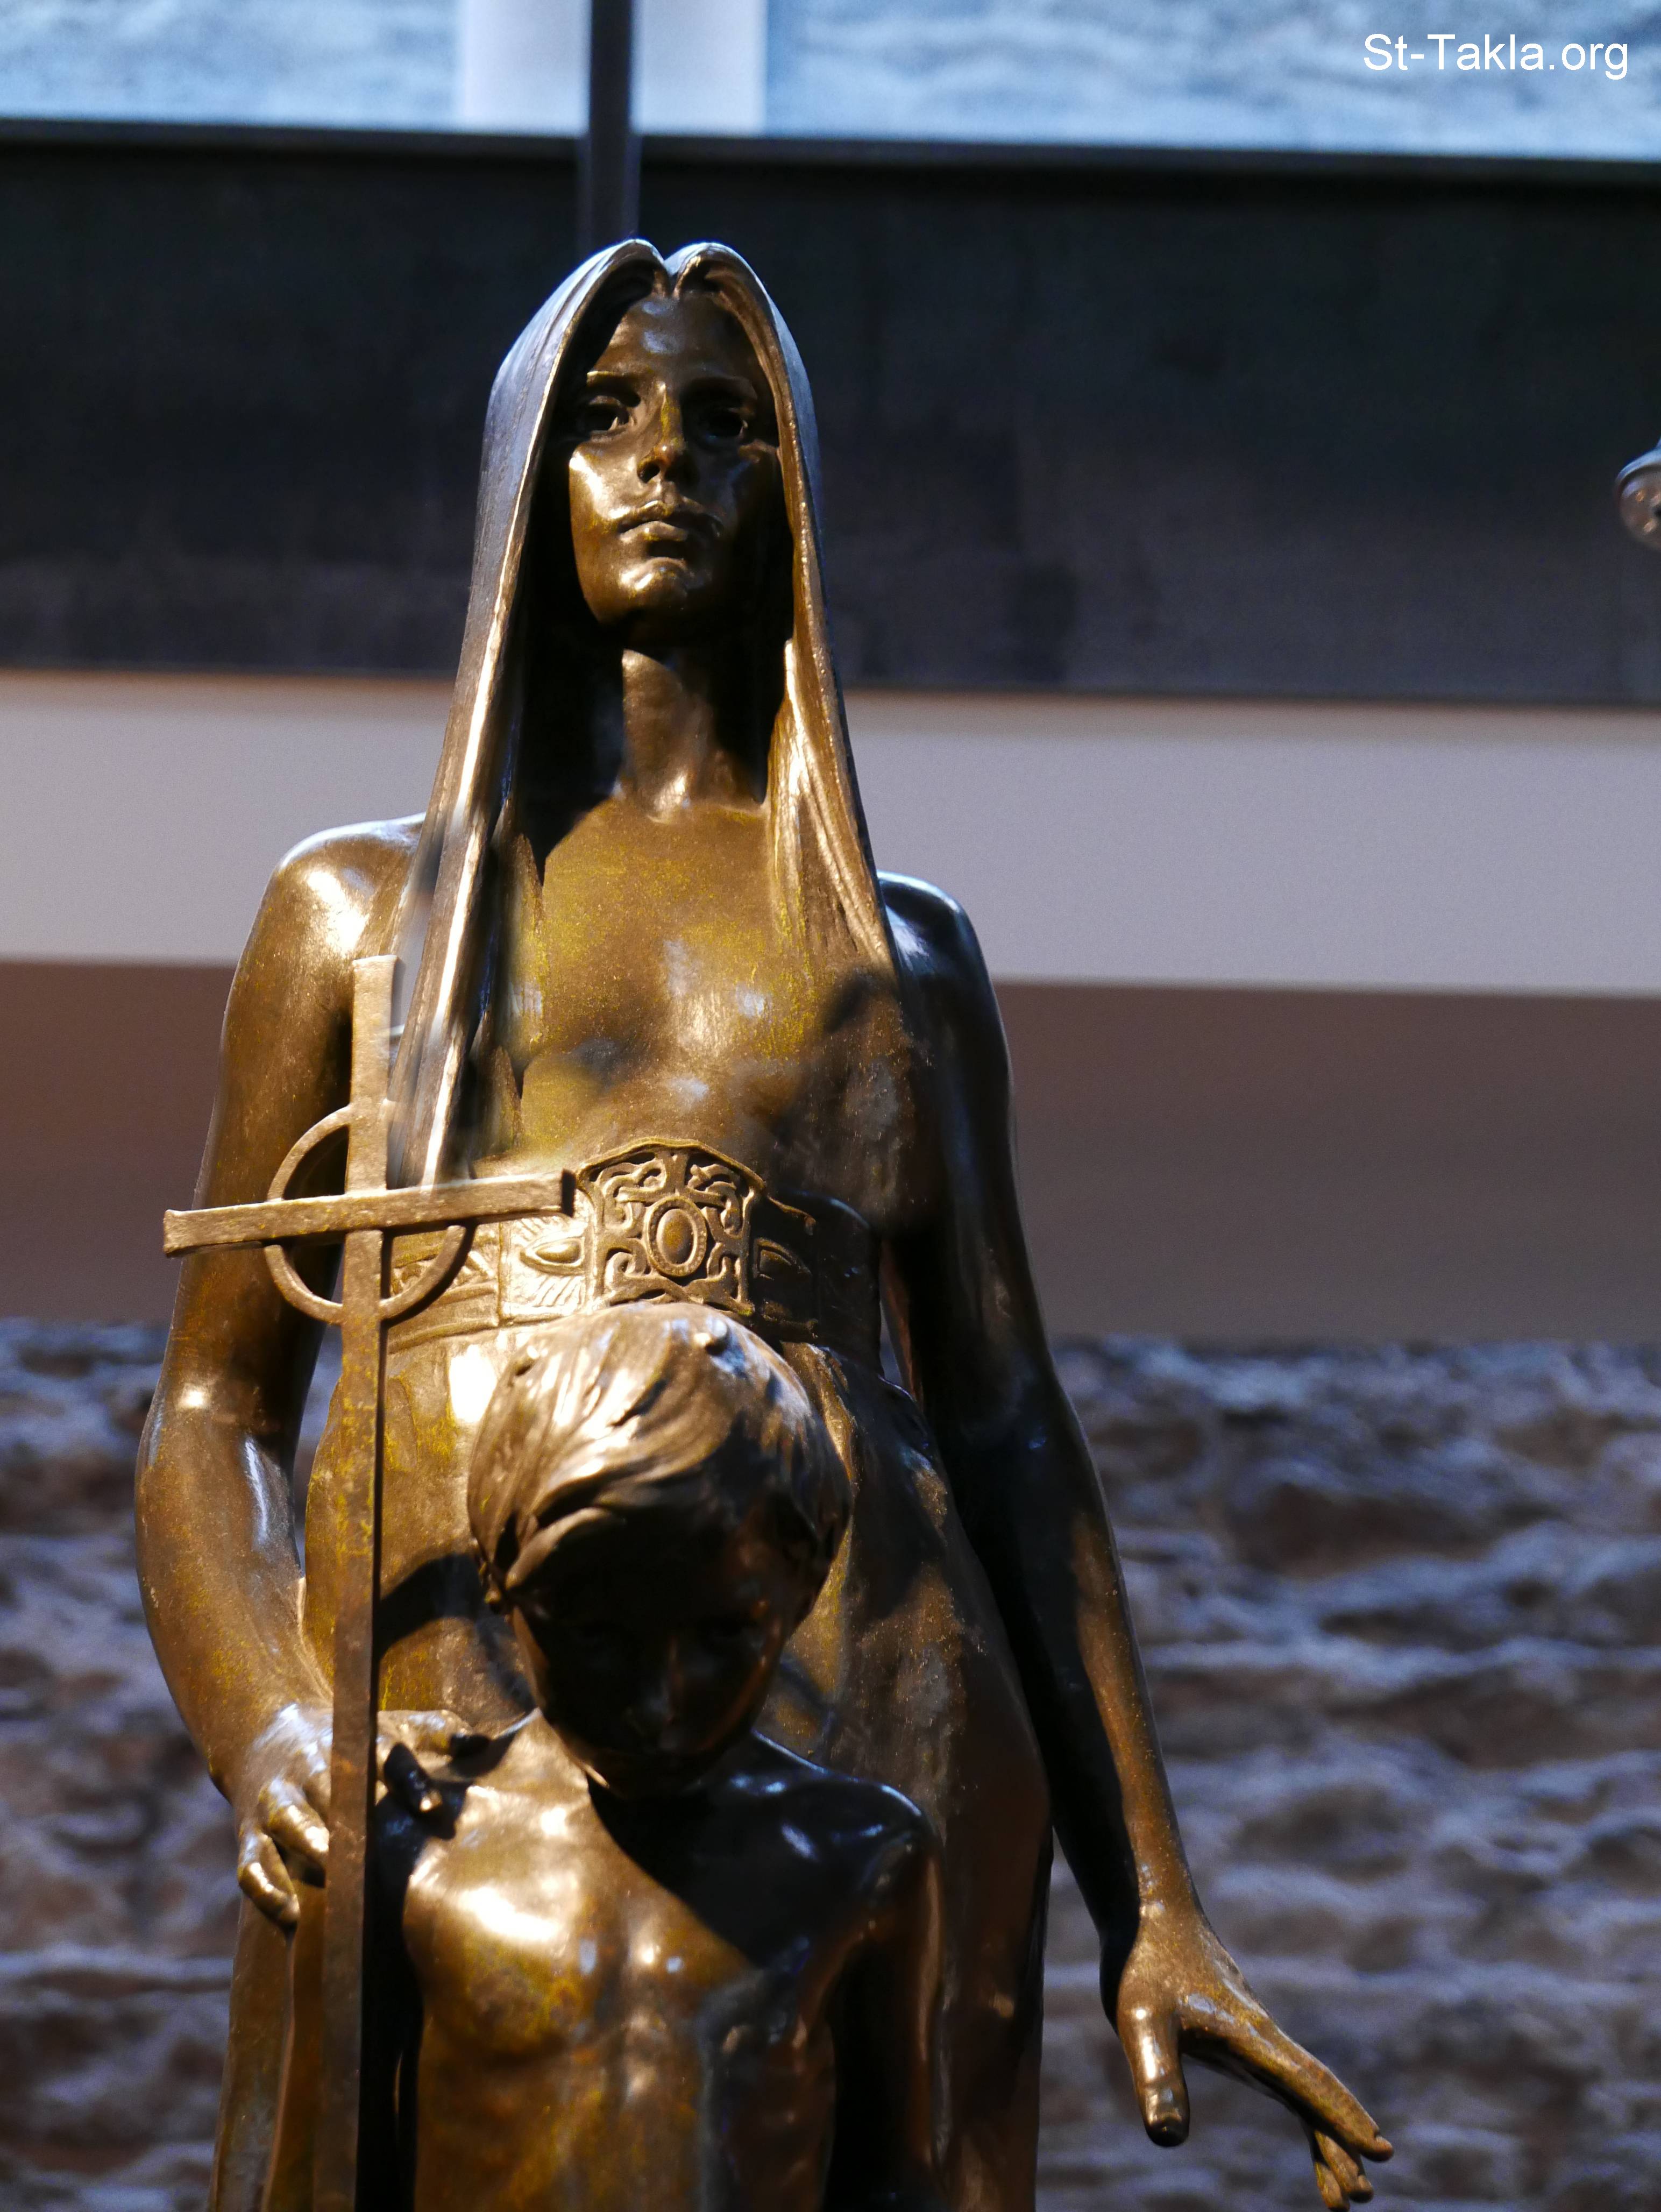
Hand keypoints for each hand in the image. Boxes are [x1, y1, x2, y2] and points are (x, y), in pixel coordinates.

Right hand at [228, 1702, 475, 1925]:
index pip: (386, 1756)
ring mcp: (278, 1799)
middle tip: (376, 1850)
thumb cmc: (355, 1743)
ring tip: (332, 1873)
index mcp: (355, 1744)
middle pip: (329, 1787)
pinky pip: (251, 1861)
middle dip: (350, 1816)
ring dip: (307, 1843)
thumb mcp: (397, 1726)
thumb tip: (483, 1743)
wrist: (273, 1734)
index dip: (410, 1781)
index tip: (433, 1810)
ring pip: (288, 1820)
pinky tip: (291, 1913)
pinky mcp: (249, 1832)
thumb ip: (440, 1732)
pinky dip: (266, 1886)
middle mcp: (312, 1768)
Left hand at [1107, 1897, 1391, 2208]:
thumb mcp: (1138, 2022)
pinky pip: (1283, 2082)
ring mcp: (1255, 2037)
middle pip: (1314, 2096)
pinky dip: (1302, 2112)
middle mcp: (1262, 2037)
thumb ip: (1156, 2075)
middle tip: (1363, 2197)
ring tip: (1343, 2195)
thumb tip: (1167, 2138)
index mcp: (1249, 2035)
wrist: (1148, 1914)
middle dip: (1340, 2144)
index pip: (1306, 2083)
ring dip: (1326, 2138)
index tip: (1380, 2151)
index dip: (1341, 2117)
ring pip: (1304, 2093)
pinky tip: (1307, 2133)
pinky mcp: (1239, 2036)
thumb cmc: (1145, 1964)